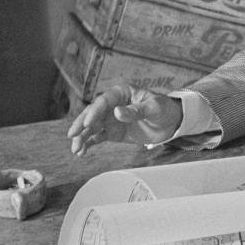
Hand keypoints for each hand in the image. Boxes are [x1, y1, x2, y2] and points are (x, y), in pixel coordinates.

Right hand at [68, 85, 182, 154]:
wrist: (172, 122)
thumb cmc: (164, 108)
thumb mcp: (154, 107)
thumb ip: (136, 111)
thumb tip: (117, 112)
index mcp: (121, 93)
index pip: (103, 101)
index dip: (95, 112)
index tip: (89, 123)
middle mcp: (112, 105)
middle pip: (92, 114)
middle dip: (81, 125)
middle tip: (72, 135)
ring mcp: (111, 119)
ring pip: (92, 127)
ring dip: (82, 137)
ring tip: (76, 149)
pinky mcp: (113, 132)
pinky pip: (98, 137)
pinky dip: (89, 143)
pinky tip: (81, 152)